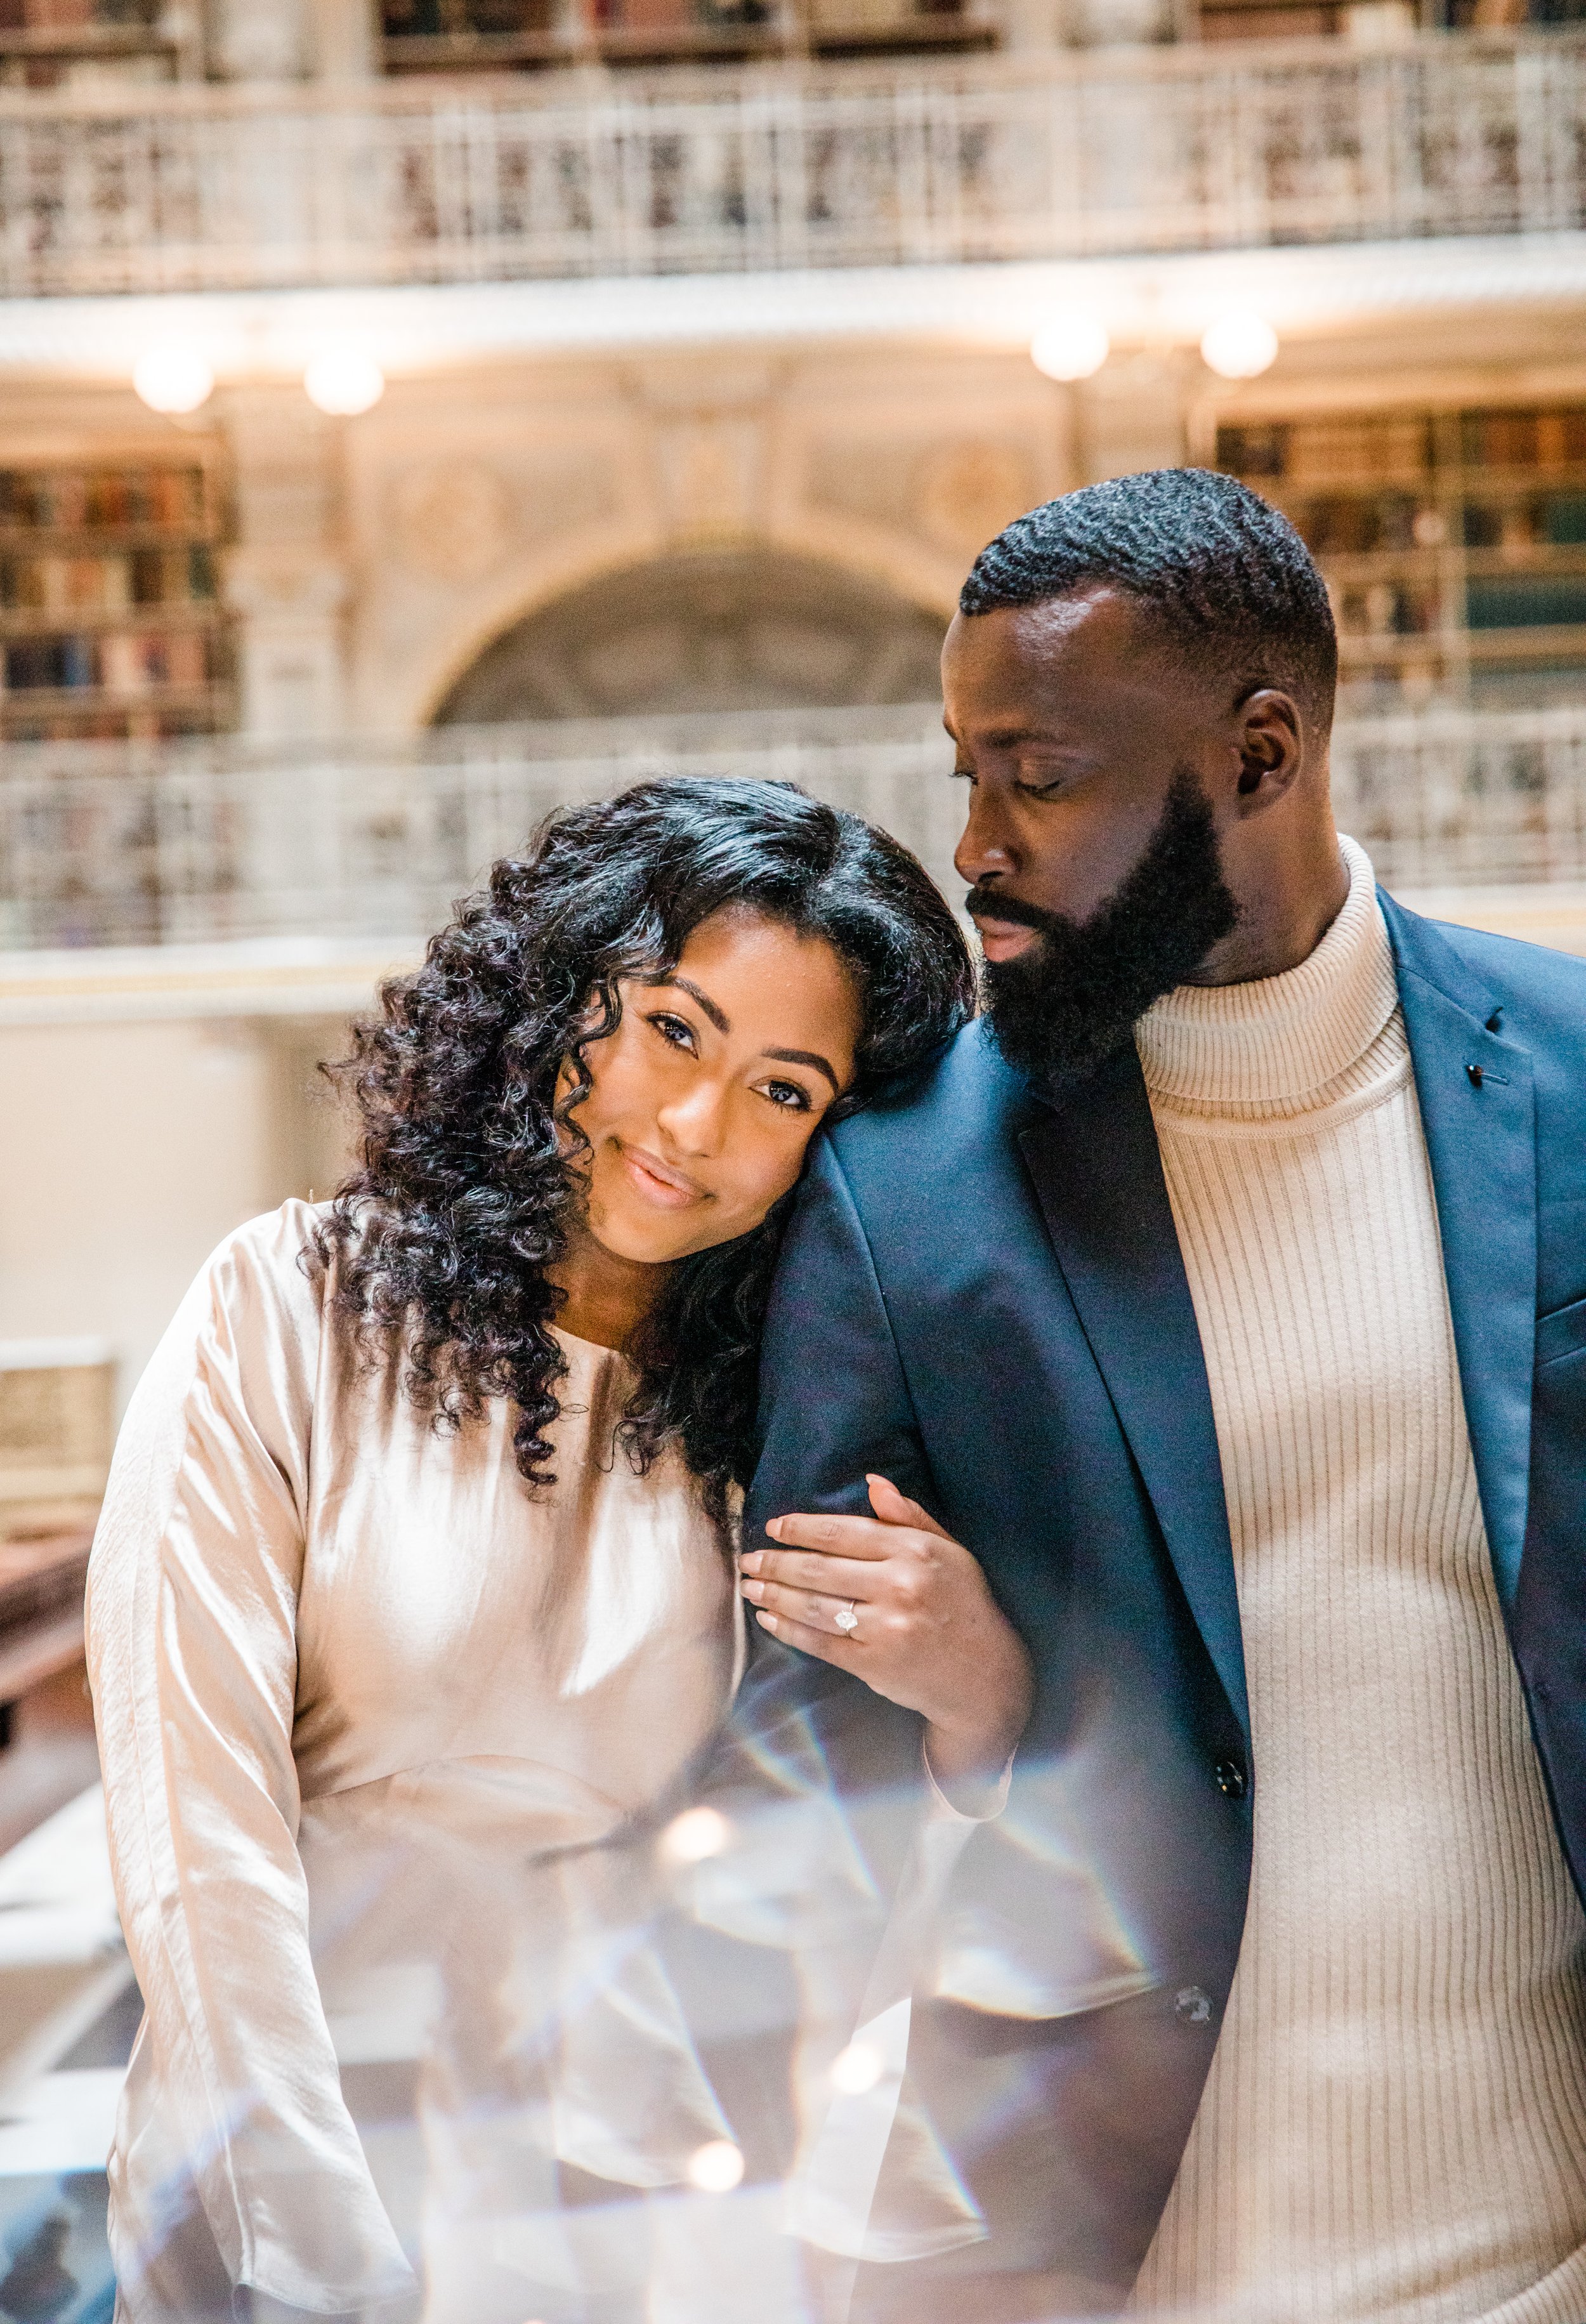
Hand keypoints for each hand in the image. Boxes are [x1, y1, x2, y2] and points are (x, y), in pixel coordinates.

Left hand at [739, 1475, 1033, 1794]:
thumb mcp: (948, 1550)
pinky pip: (819, 1643)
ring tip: (750, 1586)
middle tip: (749, 1558)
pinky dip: (788, 1630)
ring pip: (813, 1606)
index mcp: (914, 1551)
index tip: (774, 1527)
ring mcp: (884, 1627)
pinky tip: (769, 1618)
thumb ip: (908, 1517)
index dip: (801, 1528)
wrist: (983, 1673)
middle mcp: (898, 1586)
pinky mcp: (873, 1663)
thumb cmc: (963, 1603)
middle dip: (776, 1562)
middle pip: (819, 1569)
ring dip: (774, 1594)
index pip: (842, 1532)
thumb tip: (873, 1482)